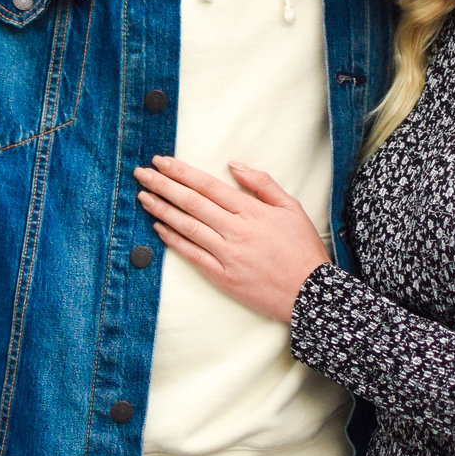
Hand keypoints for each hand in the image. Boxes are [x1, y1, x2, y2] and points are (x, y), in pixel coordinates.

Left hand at [134, 156, 329, 323]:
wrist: (312, 294)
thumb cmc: (302, 249)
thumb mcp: (291, 207)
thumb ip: (262, 183)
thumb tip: (234, 165)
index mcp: (252, 211)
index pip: (208, 185)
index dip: (182, 172)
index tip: (162, 161)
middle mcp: (236, 230)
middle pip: (192, 203)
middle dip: (164, 185)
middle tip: (141, 173)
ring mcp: (228, 255)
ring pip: (188, 227)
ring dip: (162, 210)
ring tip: (143, 196)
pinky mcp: (223, 277)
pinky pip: (193, 255)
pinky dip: (174, 240)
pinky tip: (159, 228)